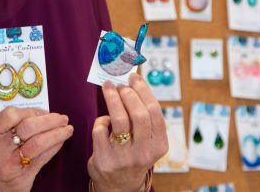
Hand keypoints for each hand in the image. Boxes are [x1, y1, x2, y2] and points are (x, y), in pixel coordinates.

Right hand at [0, 106, 72, 191]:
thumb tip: (39, 114)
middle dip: (50, 120)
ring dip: (57, 134)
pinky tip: (60, 142)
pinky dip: (54, 148)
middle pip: (29, 128)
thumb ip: (7, 125)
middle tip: (62, 118)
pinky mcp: (21, 180)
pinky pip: (42, 160)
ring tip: (67, 129)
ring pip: (39, 144)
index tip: (44, 111)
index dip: (32, 111)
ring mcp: (10, 167)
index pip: (11, 115)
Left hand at [87, 74, 167, 191]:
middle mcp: (144, 153)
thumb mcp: (147, 141)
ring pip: (119, 120)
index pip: (155, 112)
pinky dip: (101, 120)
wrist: (119, 185)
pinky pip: (100, 130)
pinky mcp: (105, 160)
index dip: (144, 91)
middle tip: (120, 85)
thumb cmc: (133, 154)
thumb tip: (133, 82)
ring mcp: (124, 158)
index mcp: (158, 145)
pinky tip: (104, 119)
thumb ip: (143, 117)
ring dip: (113, 98)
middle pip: (139, 115)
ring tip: (109, 88)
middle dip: (128, 94)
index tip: (134, 78)